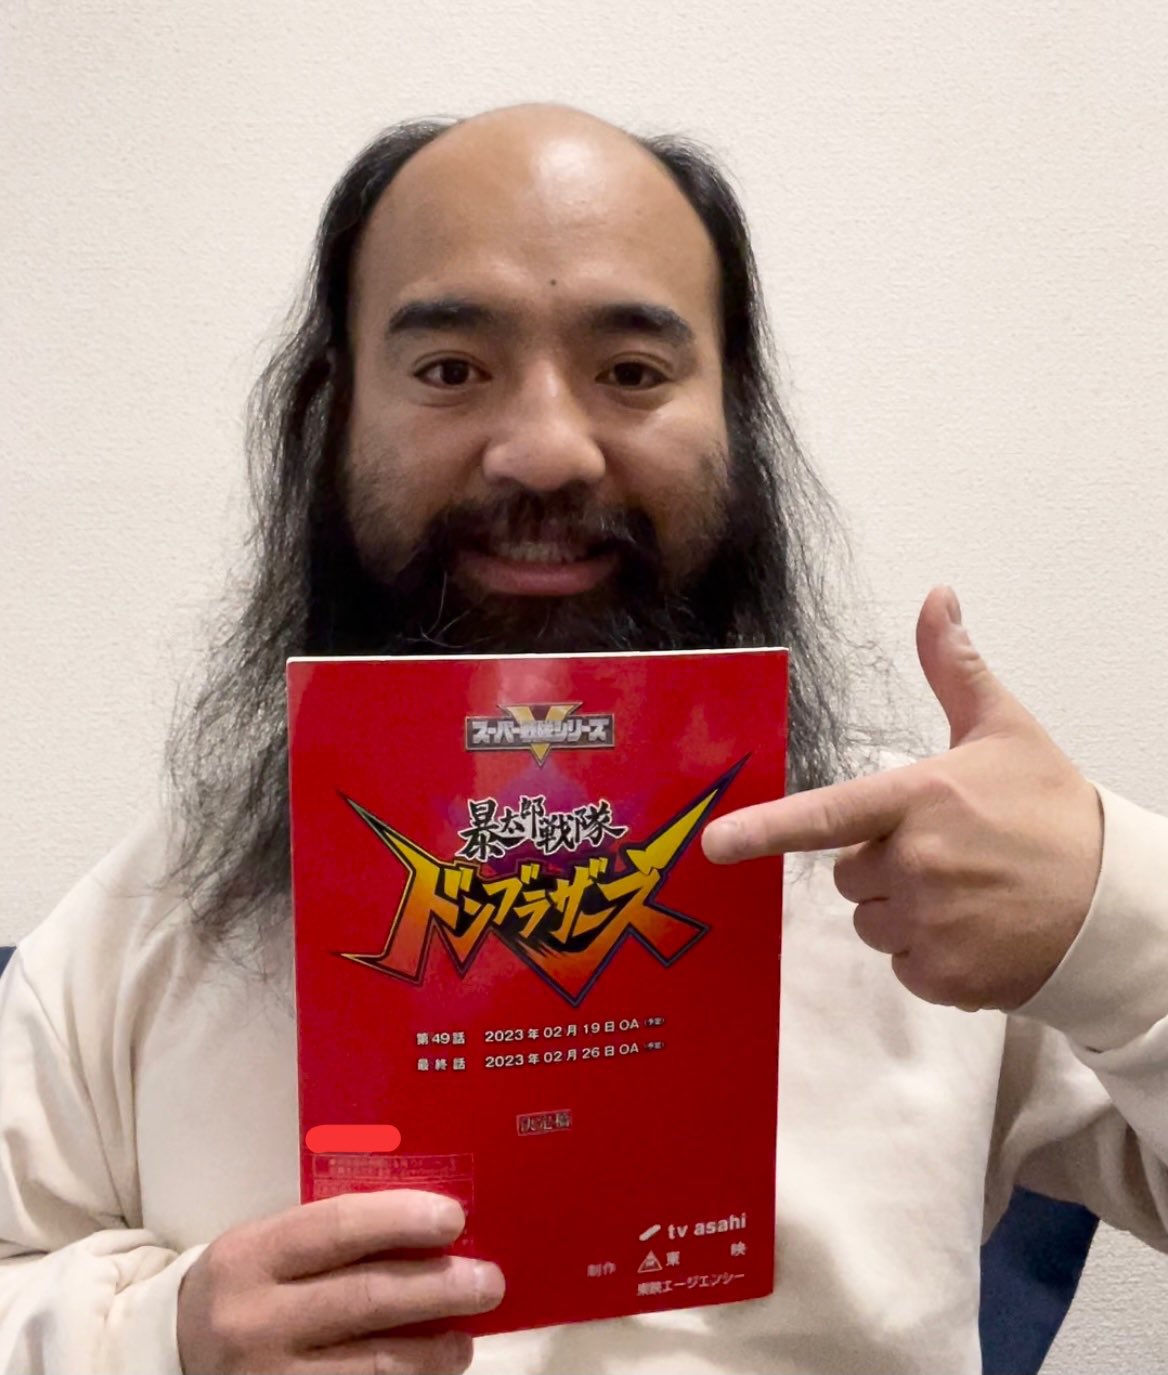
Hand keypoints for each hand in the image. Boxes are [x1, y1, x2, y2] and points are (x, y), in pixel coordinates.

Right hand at [176, 1189, 503, 1373]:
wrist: (172, 1350)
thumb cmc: (246, 1282)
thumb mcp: (268, 1244)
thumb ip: (332, 1233)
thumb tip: (430, 1227)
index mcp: (251, 1255)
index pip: (337, 1228)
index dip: (400, 1221)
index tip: (453, 1218)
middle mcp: (255, 1320)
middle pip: (363, 1299)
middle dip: (437, 1289)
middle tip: (488, 1281)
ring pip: (368, 1368)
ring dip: (429, 1354)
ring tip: (466, 1340)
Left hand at [702, 586, 1102, 1011]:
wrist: (1116, 905)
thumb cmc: (1053, 812)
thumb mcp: (1005, 731)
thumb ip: (955, 669)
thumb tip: (936, 597)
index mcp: (920, 799)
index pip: (827, 816)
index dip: (765, 830)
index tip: (715, 845)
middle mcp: (917, 864)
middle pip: (848, 873)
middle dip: (881, 866)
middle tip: (943, 856)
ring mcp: (931, 926)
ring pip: (870, 922)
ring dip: (901, 913)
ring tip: (962, 896)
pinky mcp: (946, 978)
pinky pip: (902, 968)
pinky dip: (929, 956)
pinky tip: (973, 934)